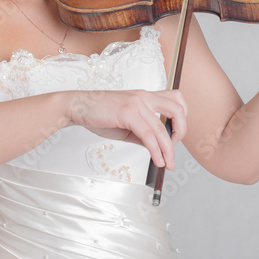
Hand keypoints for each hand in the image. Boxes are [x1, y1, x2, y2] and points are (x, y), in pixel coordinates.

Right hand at [65, 89, 187, 168]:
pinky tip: (157, 159)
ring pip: (162, 128)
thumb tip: (156, 148)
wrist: (76, 107)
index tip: (175, 136)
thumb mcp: (126, 125)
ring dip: (168, 149)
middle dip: (181, 131)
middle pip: (178, 109)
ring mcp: (136, 102)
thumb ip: (142, 134)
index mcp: (145, 95)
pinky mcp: (127, 112)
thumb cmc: (99, 114)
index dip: (182, 118)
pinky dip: (155, 150)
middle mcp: (144, 96)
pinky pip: (148, 134)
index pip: (176, 99)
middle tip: (174, 148)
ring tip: (168, 163)